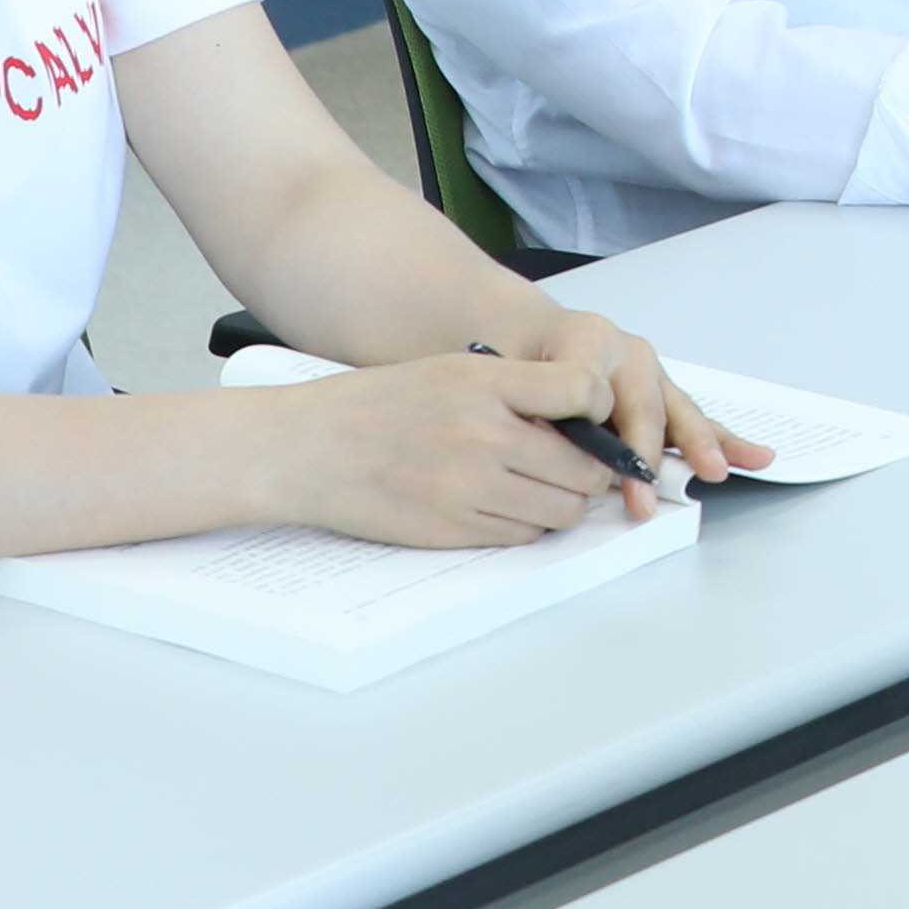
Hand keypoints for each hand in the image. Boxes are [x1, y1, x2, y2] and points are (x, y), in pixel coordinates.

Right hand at [256, 323, 738, 543]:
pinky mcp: (456, 531)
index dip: (599, 407)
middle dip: (593, 469)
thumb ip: (516, 389)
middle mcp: (485, 437)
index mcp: (485, 384)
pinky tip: (507, 505)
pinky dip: (528, 525)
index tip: (595, 415)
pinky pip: (522, 536)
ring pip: (562, 510)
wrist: (309, 450)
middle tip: (582, 464)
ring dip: (565, 502)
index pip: (582, 391)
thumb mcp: (450, 372)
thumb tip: (581, 410)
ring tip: (544, 486)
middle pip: (585, 467)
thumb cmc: (375, 406)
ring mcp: (471, 489)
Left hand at [479, 294, 759, 485]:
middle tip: (645, 495)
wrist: (527, 333)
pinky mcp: (663, 395)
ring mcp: (651, 374)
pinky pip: (695, 420)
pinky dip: (722, 441)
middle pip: (645, 406)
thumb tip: (550, 446)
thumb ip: (529, 404)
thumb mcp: (505, 370)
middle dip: (646, 455)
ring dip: (701, 445)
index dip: (598, 434)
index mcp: (588, 338)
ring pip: (679, 413)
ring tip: (716, 470)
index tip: (602, 474)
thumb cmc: (516, 354)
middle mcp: (628, 352)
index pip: (597, 390)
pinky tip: (756, 456)